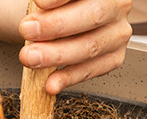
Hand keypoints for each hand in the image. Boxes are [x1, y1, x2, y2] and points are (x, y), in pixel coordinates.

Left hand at [18, 0, 132, 94]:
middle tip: (27, 30)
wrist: (61, 19)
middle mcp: (117, 4)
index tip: (39, 2)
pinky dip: (68, 77)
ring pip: (91, 46)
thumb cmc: (56, 5)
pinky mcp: (114, 56)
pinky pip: (91, 70)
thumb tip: (40, 6)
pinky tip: (51, 83)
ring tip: (31, 58)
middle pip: (93, 15)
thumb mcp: (51, 0)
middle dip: (56, 26)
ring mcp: (118, 32)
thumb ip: (47, 2)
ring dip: (57, 55)